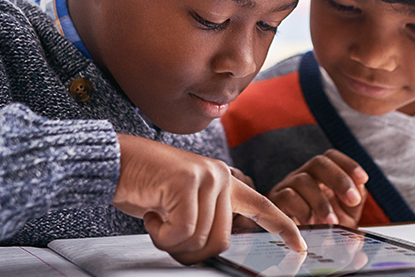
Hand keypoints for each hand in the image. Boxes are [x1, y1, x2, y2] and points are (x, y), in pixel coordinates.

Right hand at [112, 134, 305, 264]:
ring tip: (155, 218)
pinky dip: (161, 235)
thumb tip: (213, 249)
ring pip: (200, 240)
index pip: (263, 206)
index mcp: (225, 183)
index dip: (283, 228)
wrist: (113, 162)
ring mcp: (208, 177)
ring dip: (170, 242)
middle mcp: (222, 177)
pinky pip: (183, 232)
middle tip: (165, 235)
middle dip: (190, 252)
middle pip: (221, 242)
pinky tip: (150, 214)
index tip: (301, 246)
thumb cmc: (144, 187)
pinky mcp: (188, 182)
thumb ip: (204, 219)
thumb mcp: (181, 204)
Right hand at [267, 149, 368, 227]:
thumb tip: (359, 190)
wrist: (301, 249)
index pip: (332, 157)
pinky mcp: (275, 201)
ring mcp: (287, 186)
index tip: (363, 179)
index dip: (348, 164)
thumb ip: (354, 201)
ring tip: (332, 222)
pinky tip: (312, 223)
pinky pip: (287, 196)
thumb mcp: (345, 215)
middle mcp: (304, 176)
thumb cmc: (324, 229)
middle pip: (319, 163)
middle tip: (352, 200)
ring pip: (303, 180)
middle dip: (339, 179)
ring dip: (321, 202)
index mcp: (321, 176)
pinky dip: (303, 210)